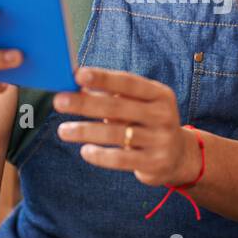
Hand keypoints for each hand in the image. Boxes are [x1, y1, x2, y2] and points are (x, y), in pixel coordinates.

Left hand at [53, 67, 200, 187]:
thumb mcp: (138, 105)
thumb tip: (77, 84)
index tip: (78, 74)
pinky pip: (121, 158)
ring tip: (63, 131)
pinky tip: (85, 151)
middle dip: (85, 103)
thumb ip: (112, 95)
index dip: (103, 78)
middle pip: (117, 106)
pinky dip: (100, 155)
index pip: (128, 82)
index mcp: (159, 94)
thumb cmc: (147, 123)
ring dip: (85, 131)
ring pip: (115, 133)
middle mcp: (162, 115)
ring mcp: (160, 140)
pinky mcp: (154, 162)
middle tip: (59, 101)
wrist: (178, 155)